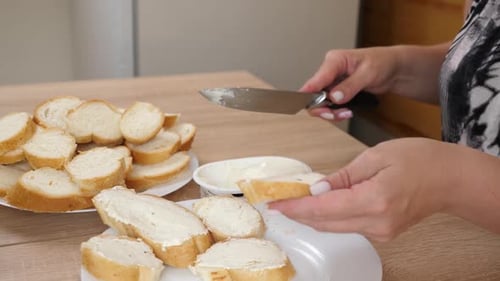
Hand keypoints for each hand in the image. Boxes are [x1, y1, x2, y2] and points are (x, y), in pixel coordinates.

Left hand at [268, 138, 453, 241]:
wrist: (450, 179)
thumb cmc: (419, 159)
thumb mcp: (376, 156)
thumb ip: (343, 175)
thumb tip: (317, 188)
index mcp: (374, 199)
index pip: (323, 208)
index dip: (296, 206)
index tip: (276, 203)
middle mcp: (376, 222)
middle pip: (325, 223)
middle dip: (298, 213)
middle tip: (277, 203)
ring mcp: (380, 231)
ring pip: (334, 227)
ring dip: (312, 216)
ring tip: (293, 202)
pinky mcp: (382, 233)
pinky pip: (347, 227)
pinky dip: (329, 217)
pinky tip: (319, 205)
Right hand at [301, 47, 400, 120]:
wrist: (393, 69)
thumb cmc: (383, 62)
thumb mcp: (368, 73)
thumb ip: (350, 86)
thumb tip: (334, 97)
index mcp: (334, 60)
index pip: (315, 80)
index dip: (309, 95)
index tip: (312, 107)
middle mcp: (330, 71)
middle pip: (314, 95)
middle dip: (323, 108)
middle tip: (335, 115)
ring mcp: (333, 82)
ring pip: (321, 103)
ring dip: (331, 112)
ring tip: (346, 113)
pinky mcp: (338, 91)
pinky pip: (330, 105)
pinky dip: (337, 112)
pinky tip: (347, 112)